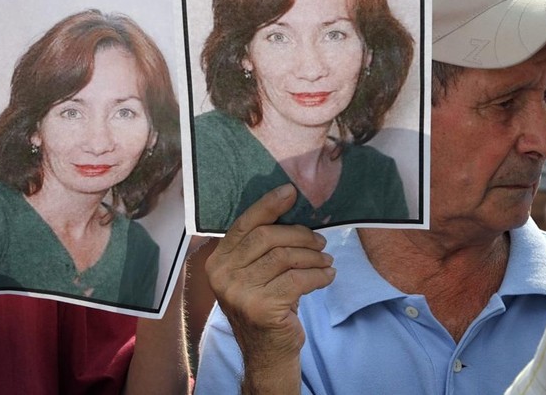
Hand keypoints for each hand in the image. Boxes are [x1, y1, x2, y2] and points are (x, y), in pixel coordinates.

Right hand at [206, 184, 334, 389]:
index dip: (268, 205)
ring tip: (326, 261)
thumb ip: (260, 247)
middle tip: (320, 241)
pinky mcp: (261, 308)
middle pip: (267, 237)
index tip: (291, 192)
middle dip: (300, 235)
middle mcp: (222, 275)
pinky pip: (298, 279)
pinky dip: (318, 276)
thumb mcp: (253, 274)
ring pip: (285, 257)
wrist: (266, 353)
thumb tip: (289, 205)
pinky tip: (327, 277)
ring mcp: (239, 293)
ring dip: (313, 256)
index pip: (243, 224)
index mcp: (217, 261)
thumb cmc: (265, 305)